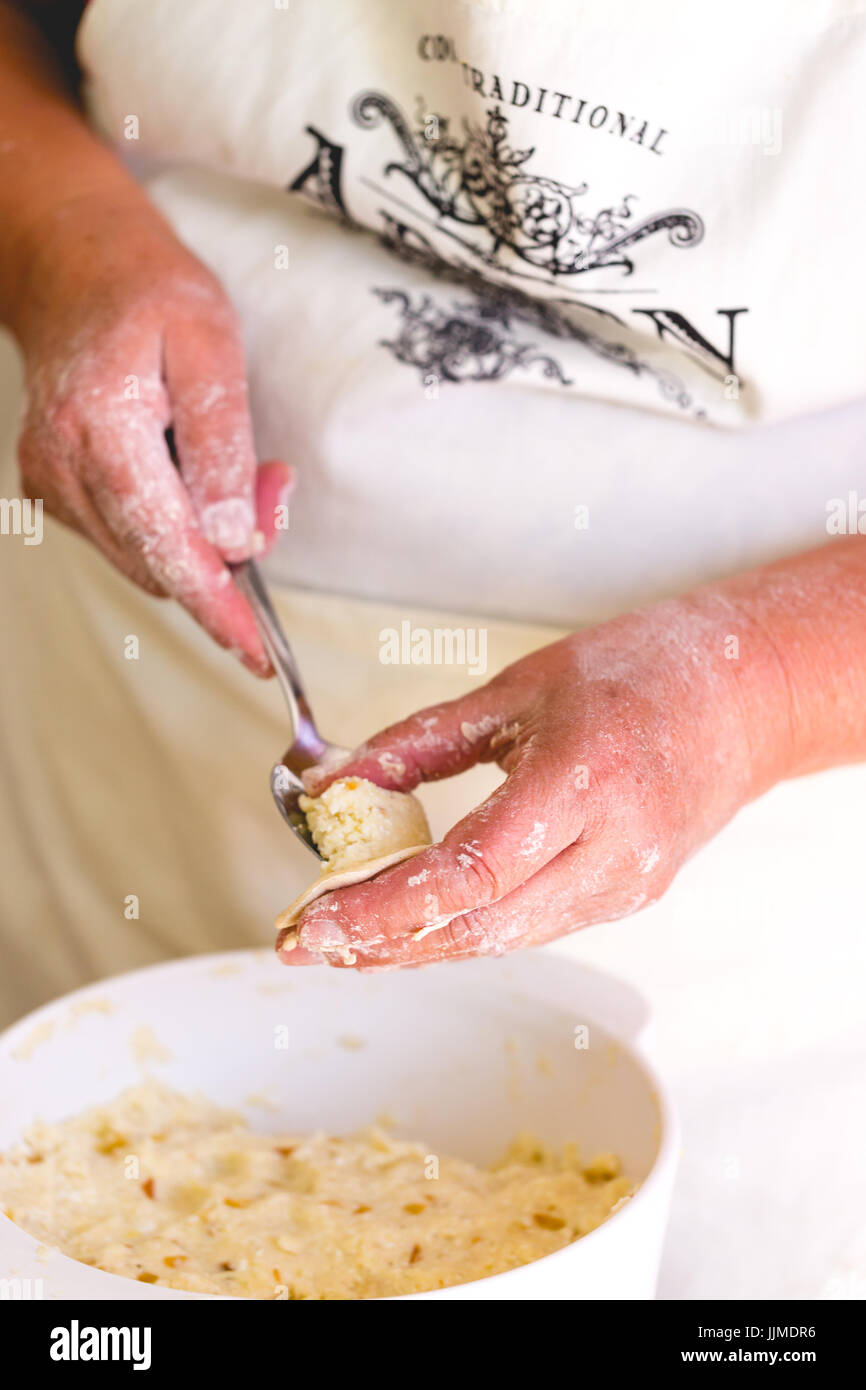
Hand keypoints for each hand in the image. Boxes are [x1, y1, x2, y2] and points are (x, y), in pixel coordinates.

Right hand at [14, 190, 289, 672]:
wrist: (77, 270)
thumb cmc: (152, 296)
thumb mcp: (211, 348)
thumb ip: (222, 444)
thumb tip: (232, 539)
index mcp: (102, 430)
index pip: (167, 547)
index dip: (218, 606)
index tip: (256, 652)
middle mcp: (63, 467)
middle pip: (159, 562)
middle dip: (227, 555)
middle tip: (272, 487)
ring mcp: (51, 482)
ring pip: (144, 558)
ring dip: (201, 539)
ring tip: (232, 472)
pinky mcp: (53, 489)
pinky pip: (126, 538)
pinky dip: (170, 527)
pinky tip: (189, 478)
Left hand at [278, 597, 787, 967]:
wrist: (738, 701)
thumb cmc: (633, 676)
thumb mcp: (515, 689)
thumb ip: (421, 742)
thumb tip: (339, 783)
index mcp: (584, 779)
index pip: (470, 874)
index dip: (384, 910)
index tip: (315, 923)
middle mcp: (613, 848)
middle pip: (482, 927)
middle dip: (383, 944)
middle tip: (306, 941)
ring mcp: (627, 884)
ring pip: (503, 939)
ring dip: (418, 944)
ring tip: (344, 935)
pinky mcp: (626, 898)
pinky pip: (531, 927)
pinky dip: (466, 928)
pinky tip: (416, 919)